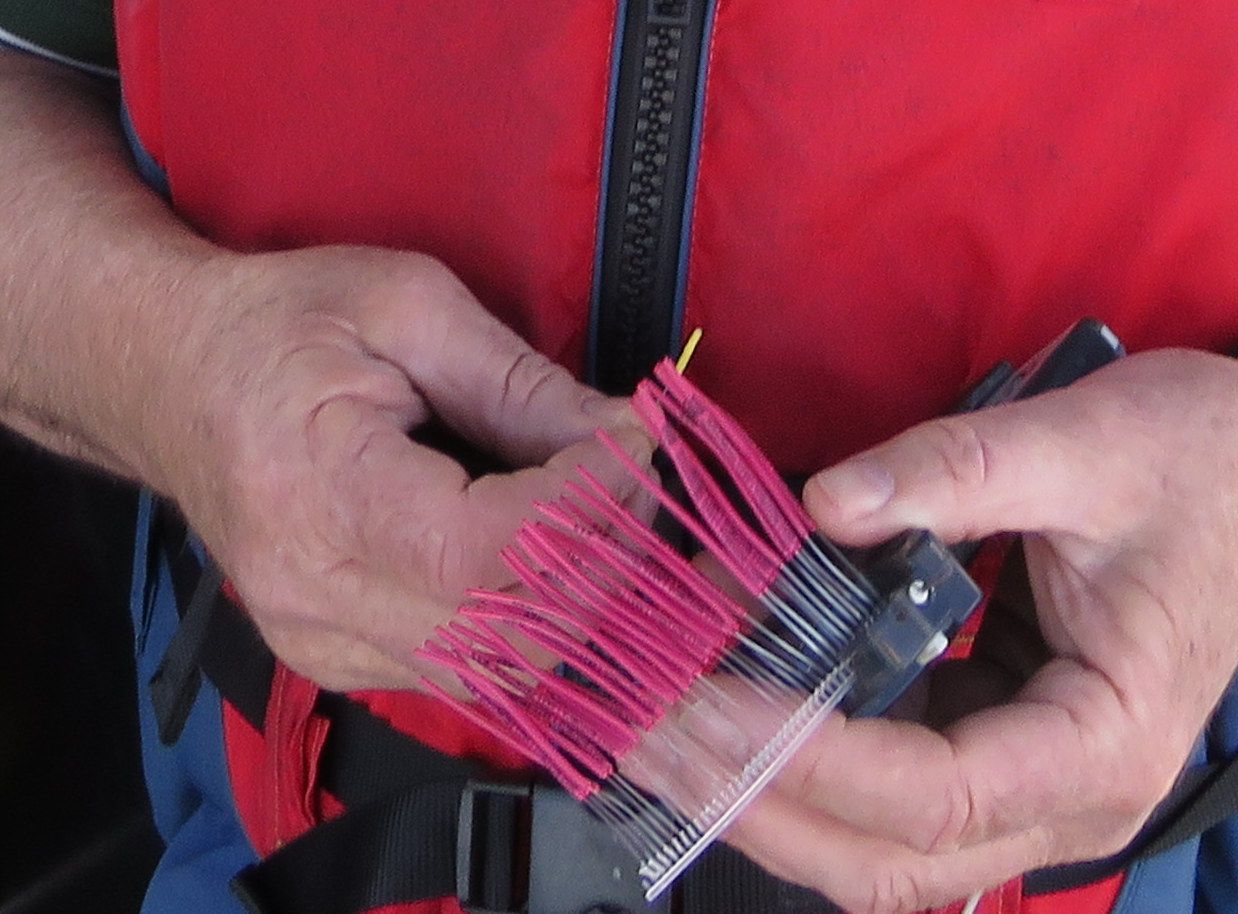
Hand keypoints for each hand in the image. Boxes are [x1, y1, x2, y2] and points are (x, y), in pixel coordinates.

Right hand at [149, 246, 649, 690]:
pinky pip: (471, 673)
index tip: (634, 442)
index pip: (488, 552)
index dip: (588, 507)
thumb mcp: (407, 307)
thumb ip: (522, 384)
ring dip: (580, 599)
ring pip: (504, 672)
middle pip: (511, 633)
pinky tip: (546, 554)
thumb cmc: (279, 326)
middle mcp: (313, 595)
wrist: (169, 377)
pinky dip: (532, 621)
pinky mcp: (339, 661)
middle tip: (635, 476)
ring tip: (600, 513)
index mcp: (317, 493)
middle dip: (606, 558)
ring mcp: (322, 644)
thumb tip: (629, 436)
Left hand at [712, 347, 1237, 912]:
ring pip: (882, 852)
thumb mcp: (1083, 448)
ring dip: (772, 803)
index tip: (705, 699)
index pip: (933, 793)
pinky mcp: (1004, 752)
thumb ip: (949, 475)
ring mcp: (1035, 788)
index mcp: (1105, 742)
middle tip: (651, 730)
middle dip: (762, 805)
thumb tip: (821, 506)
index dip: (809, 756)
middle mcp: (1072, 798)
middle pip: (891, 860)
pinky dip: (810, 773)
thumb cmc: (1204, 462)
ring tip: (668, 733)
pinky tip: (740, 717)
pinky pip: (893, 801)